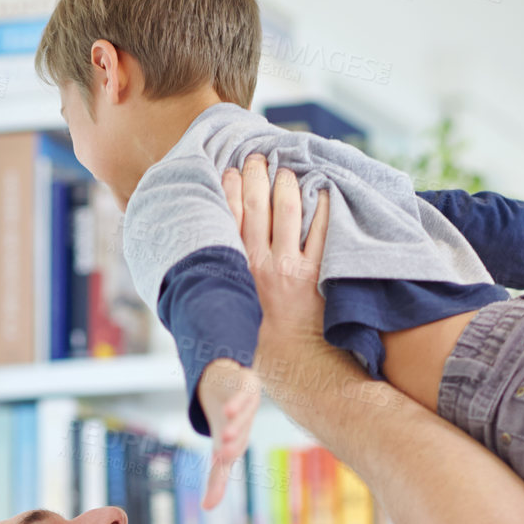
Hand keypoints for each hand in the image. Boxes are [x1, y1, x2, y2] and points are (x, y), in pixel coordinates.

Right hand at [199, 359, 260, 509]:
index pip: (231, 453)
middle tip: (224, 455)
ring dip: (235, 423)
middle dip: (232, 445)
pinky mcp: (247, 386)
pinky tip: (228, 410)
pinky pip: (242, 395)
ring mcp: (249, 405)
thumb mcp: (220, 450)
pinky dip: (236, 403)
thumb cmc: (228, 425)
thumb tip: (207, 510)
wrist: (231, 386)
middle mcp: (246, 424)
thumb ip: (216, 478)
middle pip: (240, 435)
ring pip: (243, 415)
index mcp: (239, 441)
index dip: (225, 459)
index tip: (217, 467)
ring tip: (226, 433)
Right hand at [222, 154, 330, 367]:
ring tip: (285, 171)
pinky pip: (321, 233)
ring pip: (287, 213)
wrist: (294, 365)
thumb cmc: (256, 340)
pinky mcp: (315, 275)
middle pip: (255, 207)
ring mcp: (288, 268)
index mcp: (233, 271)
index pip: (227, 218)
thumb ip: (218, 281)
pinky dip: (322, 209)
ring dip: (285, 185)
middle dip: (256, 176)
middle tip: (258, 158)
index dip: (228, 189)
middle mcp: (258, 265)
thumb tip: (201, 260)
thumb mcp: (227, 308)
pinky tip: (321, 192)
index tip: (230, 170)